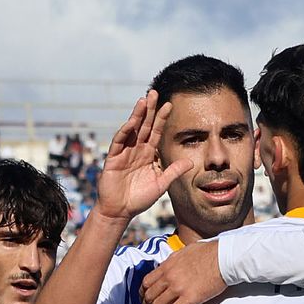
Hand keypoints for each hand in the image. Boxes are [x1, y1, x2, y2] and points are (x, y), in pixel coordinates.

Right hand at [94, 91, 192, 221]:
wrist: (121, 211)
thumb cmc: (139, 199)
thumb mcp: (161, 184)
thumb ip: (173, 171)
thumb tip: (191, 162)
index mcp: (148, 154)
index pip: (156, 132)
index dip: (162, 119)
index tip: (170, 105)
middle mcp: (136, 150)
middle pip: (144, 126)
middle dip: (149, 110)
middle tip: (154, 92)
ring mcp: (124, 153)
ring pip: (131, 130)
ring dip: (137, 115)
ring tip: (143, 100)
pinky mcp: (113, 159)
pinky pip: (119, 142)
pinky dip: (125, 132)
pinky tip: (131, 122)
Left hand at [141, 240, 224, 303]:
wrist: (224, 257)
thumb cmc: (209, 252)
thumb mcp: (185, 251)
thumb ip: (174, 260)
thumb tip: (170, 264)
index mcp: (167, 265)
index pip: (147, 281)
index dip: (142, 293)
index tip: (143, 299)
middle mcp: (169, 277)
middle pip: (149, 296)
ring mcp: (178, 288)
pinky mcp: (189, 299)